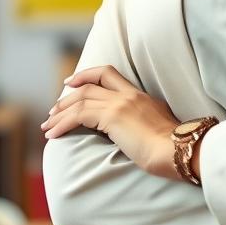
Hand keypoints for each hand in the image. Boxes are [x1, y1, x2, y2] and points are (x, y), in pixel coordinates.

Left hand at [40, 65, 180, 178]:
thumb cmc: (172, 147)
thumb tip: (132, 132)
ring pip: (80, 100)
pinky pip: (78, 115)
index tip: (71, 82)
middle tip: (53, 111)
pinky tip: (53, 135)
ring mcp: (120, 103)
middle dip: (66, 97)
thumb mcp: (158, 127)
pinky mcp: (112, 116)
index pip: (109, 74)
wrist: (178, 150)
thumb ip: (143, 122)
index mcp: (140, 95)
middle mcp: (128, 95)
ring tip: (47, 126)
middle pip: (89, 85)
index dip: (87, 75)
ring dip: (59, 114)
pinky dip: (62, 124)